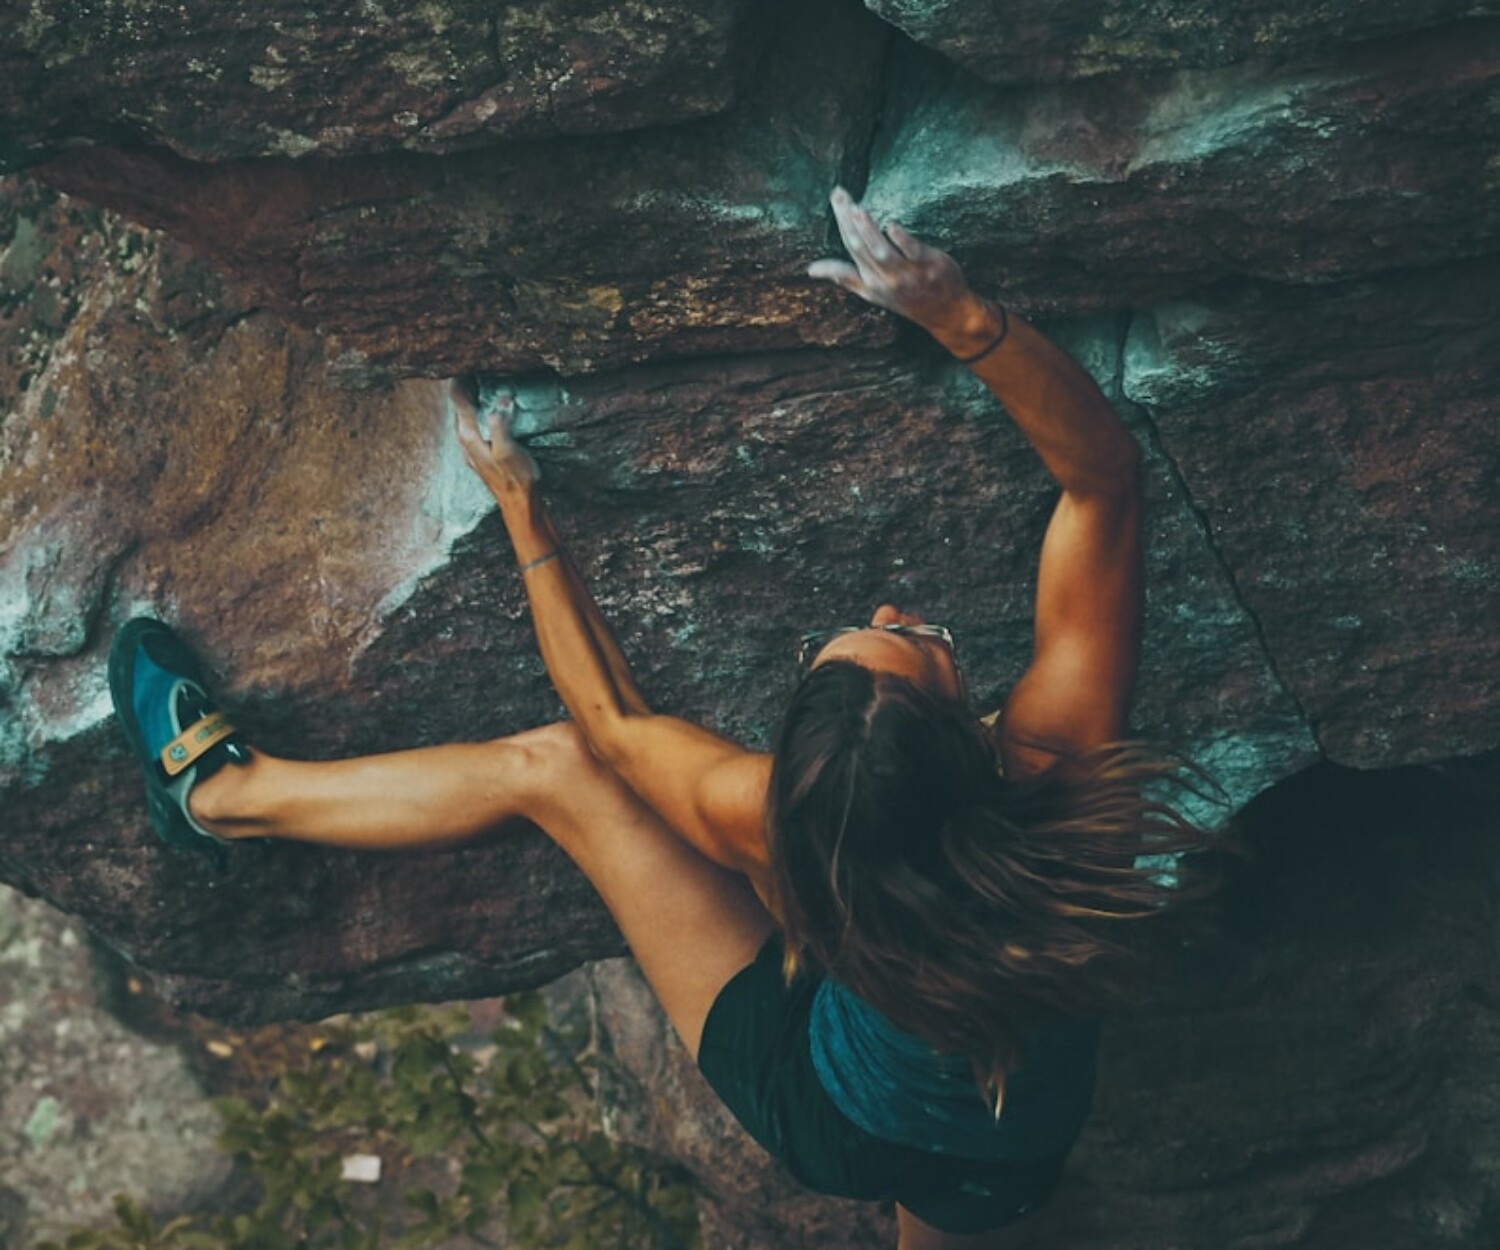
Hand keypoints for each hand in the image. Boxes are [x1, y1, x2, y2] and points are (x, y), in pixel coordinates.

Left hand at [450, 378, 540, 495]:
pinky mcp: (481, 454)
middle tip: (476, 369)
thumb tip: (501, 400)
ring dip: (473, 400)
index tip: (468, 364)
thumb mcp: (508, 449)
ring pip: (467, 417)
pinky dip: (480, 414)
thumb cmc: (515, 478)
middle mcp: (466, 441)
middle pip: (460, 407)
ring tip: (482, 384)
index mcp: (469, 435)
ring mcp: (472, 449)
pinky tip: (490, 412)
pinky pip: (476, 426)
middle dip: (466, 388)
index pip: (459, 400)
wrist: (520, 505)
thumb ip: (500, 423)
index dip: (463, 380)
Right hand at [807, 187, 982, 336]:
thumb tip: (812, 270)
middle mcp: (885, 279)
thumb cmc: (908, 299)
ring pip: (882, 252)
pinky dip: (901, 240)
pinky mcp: (928, 267)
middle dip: (848, 220)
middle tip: (839, 194)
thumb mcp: (872, 292)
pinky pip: (912, 253)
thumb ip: (844, 277)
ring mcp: (907, 274)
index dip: (842, 223)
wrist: (946, 314)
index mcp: (870, 281)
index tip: (835, 198)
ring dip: (868, 231)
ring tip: (856, 209)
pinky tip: (892, 226)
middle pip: (861, 246)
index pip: (851, 247)